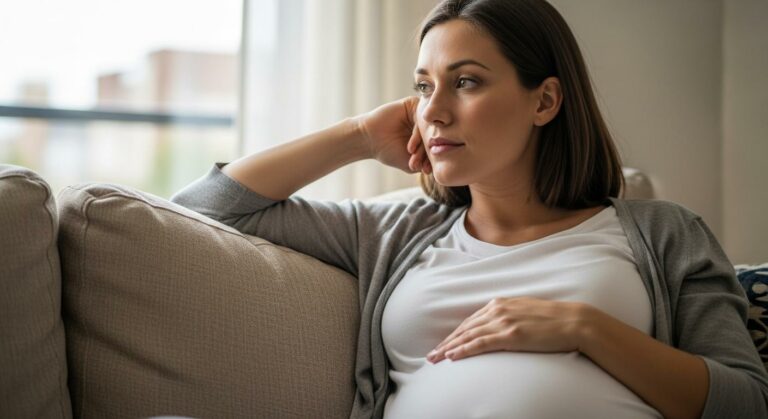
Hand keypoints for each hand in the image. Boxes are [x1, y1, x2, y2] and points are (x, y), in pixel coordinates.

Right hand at [352, 96, 431, 174]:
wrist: (369, 140)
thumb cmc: (389, 151)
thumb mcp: (411, 163)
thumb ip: (427, 163)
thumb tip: (445, 165)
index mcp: (427, 135)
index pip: (437, 145)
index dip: (432, 159)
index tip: (425, 171)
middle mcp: (426, 123)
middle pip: (435, 137)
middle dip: (427, 153)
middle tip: (417, 164)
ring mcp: (420, 113)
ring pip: (430, 129)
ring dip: (422, 145)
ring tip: (411, 156)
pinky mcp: (413, 104)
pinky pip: (422, 119)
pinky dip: (417, 135)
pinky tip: (410, 147)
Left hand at [426, 297, 593, 362]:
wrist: (574, 321)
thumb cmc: (553, 320)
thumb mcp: (525, 312)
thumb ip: (509, 317)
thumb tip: (499, 327)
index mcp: (501, 303)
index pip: (470, 321)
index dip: (455, 334)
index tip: (443, 344)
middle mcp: (498, 310)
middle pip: (465, 328)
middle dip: (446, 342)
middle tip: (431, 355)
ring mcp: (503, 322)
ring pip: (468, 336)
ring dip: (449, 348)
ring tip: (435, 358)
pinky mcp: (510, 335)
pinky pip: (480, 343)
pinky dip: (464, 350)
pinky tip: (452, 356)